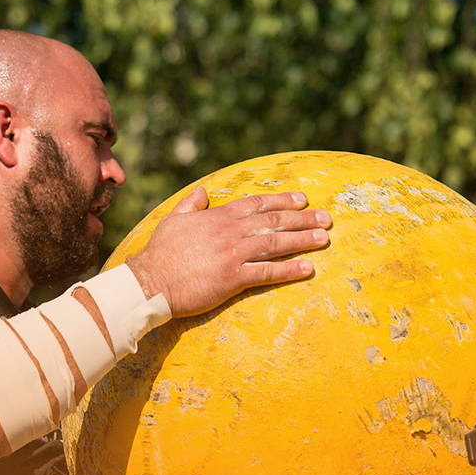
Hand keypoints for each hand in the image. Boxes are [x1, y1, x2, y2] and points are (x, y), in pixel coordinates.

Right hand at [127, 187, 331, 316]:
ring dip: (302, 240)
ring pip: (275, 244)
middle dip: (302, 218)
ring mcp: (233, 255)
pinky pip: (267, 272)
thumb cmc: (159, 253)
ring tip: (323, 238)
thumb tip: (202, 191)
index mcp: (217, 217)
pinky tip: (307, 268)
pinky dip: (289, 269)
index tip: (303, 199)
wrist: (149, 282)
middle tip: (326, 218)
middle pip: (273, 221)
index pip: (257, 204)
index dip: (282, 200)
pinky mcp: (232, 279)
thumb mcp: (173, 220)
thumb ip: (191, 205)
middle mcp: (230, 232)